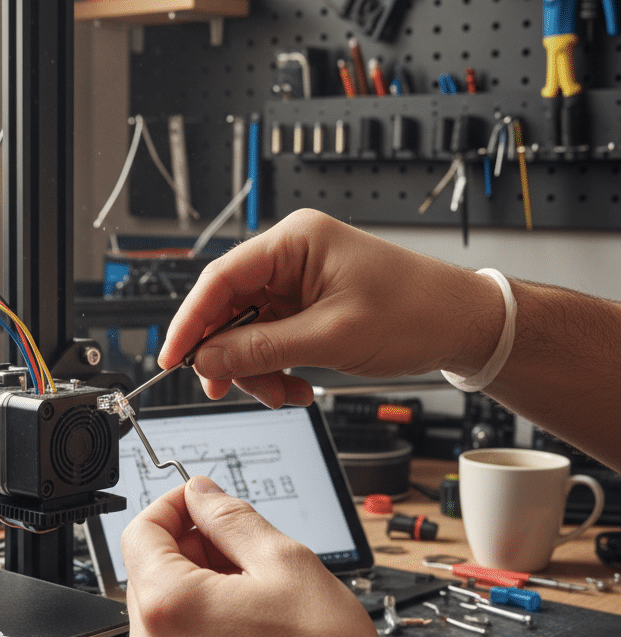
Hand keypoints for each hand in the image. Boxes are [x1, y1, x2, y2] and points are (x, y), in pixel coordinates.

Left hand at [122, 476, 395, 636]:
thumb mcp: (284, 561)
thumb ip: (230, 517)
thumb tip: (201, 494)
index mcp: (169, 608)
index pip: (140, 532)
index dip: (171, 505)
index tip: (198, 501)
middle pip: (149, 573)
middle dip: (190, 549)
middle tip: (240, 550)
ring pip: (163, 615)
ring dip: (196, 590)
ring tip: (253, 594)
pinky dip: (199, 632)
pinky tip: (247, 631)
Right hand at [158, 209, 501, 406]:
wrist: (463, 325)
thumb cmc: (416, 311)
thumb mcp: (331, 336)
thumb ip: (263, 348)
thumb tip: (208, 358)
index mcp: (294, 242)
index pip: (220, 278)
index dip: (190, 320)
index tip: (172, 356)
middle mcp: (290, 257)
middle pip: (229, 307)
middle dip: (229, 354)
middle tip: (227, 388)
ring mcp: (297, 283)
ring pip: (247, 331)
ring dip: (257, 369)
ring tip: (285, 393)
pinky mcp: (306, 307)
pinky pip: (270, 340)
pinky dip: (276, 368)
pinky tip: (298, 386)